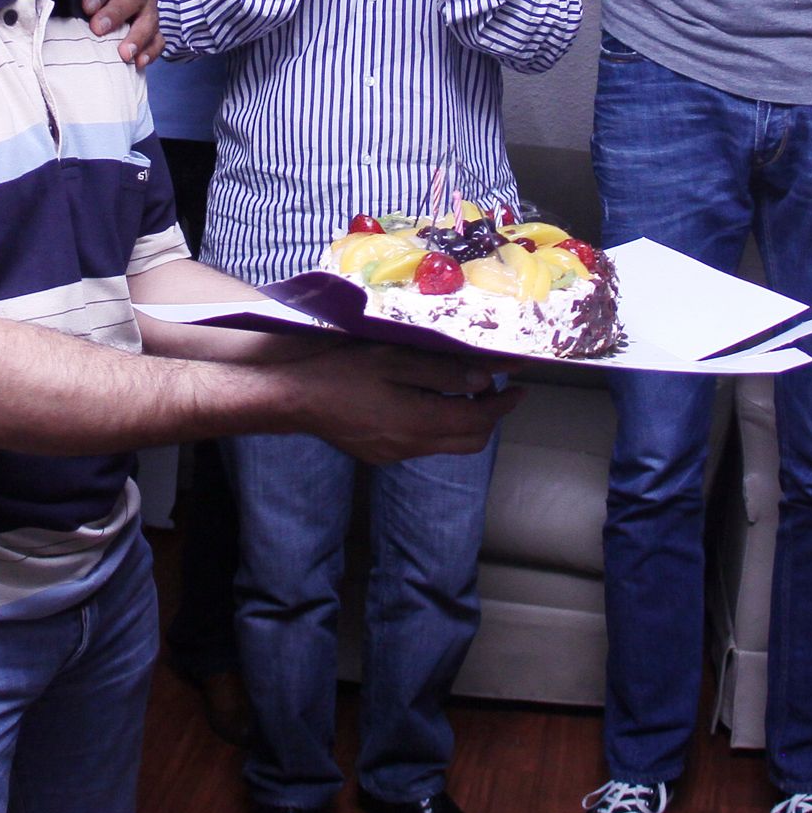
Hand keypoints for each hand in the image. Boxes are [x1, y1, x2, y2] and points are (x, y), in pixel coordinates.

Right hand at [289, 344, 520, 463]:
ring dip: (464, 422)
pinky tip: (426, 401)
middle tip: (496, 389)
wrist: (291, 396)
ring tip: (463, 389)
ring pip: (446, 445)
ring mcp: (394, 455)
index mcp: (419, 422)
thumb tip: (483, 378)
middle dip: (489, 417)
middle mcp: (411, 446)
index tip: (520, 388)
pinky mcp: (379, 455)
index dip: (503, 405)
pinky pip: (423, 445)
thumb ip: (441, 370)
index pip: (478, 421)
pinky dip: (438, 426)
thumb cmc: (341, 369)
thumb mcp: (393, 358)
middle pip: (469, 442)